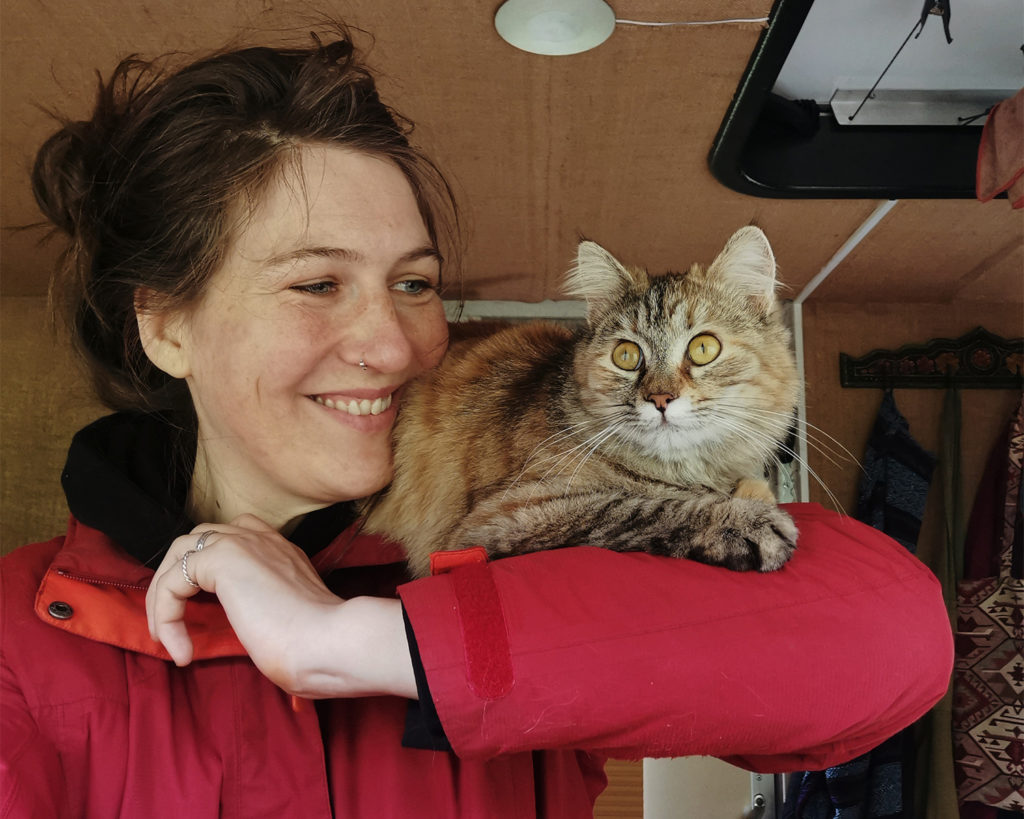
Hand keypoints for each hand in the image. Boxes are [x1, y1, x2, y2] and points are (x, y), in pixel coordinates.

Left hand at [145, 514, 415, 698]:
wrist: (330, 642)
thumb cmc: (320, 648)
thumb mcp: (289, 626)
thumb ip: (272, 620)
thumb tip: (271, 657)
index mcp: (281, 552)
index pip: (233, 539)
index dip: (206, 573)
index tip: (200, 618)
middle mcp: (261, 539)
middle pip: (199, 539)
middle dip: (177, 577)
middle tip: (171, 623)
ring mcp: (242, 543)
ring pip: (179, 553)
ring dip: (163, 594)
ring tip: (165, 635)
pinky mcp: (223, 559)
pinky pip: (172, 583)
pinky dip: (166, 616)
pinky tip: (180, 649)